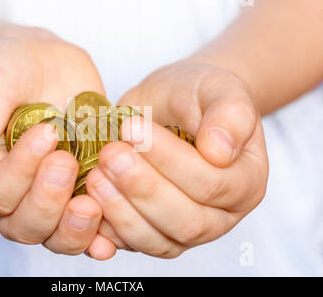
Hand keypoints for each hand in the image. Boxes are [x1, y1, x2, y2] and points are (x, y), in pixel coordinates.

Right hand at [0, 25, 105, 254]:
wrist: (32, 58)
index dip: (20, 174)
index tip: (44, 133)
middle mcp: (20, 198)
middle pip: (30, 225)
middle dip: (48, 199)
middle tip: (65, 160)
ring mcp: (58, 194)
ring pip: (62, 234)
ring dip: (76, 226)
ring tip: (91, 202)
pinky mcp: (88, 185)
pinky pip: (98, 220)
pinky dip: (107, 226)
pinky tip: (115, 220)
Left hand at [86, 61, 268, 257]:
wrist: (174, 106)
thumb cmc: (197, 95)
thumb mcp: (219, 89)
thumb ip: (230, 114)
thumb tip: (221, 151)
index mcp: (244, 182)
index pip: (212, 185)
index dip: (170, 161)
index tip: (134, 128)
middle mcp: (219, 216)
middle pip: (185, 221)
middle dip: (143, 188)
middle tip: (111, 154)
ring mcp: (184, 230)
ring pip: (157, 240)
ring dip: (122, 211)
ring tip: (96, 175)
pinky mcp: (152, 232)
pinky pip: (130, 243)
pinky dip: (108, 230)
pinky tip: (87, 204)